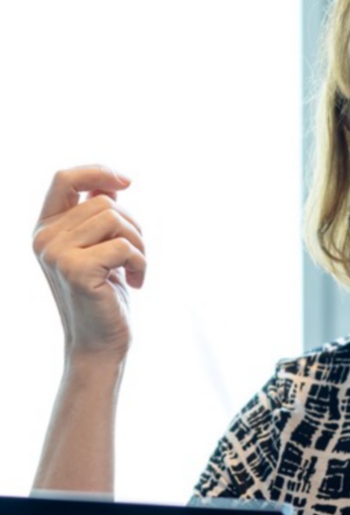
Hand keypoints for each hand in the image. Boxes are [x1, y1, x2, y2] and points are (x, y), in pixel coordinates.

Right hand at [32, 165, 145, 360]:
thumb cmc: (105, 295)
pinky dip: (141, 263)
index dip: (98, 172)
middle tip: (136, 258)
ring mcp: (55, 253)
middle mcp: (44, 238)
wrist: (100, 343)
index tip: (128, 182)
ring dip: (139, 245)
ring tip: (136, 269)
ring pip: (115, 220)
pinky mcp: (75, 269)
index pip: (64, 179)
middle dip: (133, 228)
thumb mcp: (100, 250)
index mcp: (46, 228)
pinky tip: (136, 282)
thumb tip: (112, 185)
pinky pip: (123, 246)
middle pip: (104, 203)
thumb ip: (98, 218)